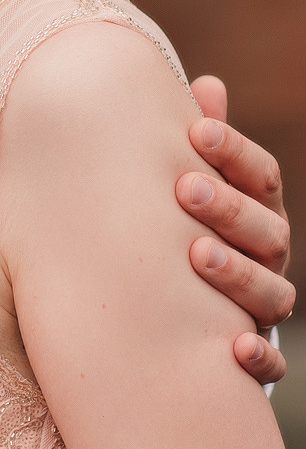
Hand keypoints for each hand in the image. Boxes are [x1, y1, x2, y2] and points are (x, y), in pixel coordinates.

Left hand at [180, 75, 293, 382]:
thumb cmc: (182, 228)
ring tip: (196, 254)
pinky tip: (234, 345)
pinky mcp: (255, 356)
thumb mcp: (191, 182)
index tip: (196, 129)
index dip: (233, 151)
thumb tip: (209, 84)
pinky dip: (259, 358)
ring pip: (272, 293)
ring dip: (238, 273)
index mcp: (256, 211)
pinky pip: (270, 364)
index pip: (260, 176)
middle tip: (186, 188)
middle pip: (268, 231)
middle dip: (229, 207)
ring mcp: (263, 306)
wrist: (176, 309)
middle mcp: (267, 258)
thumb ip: (200, 140)